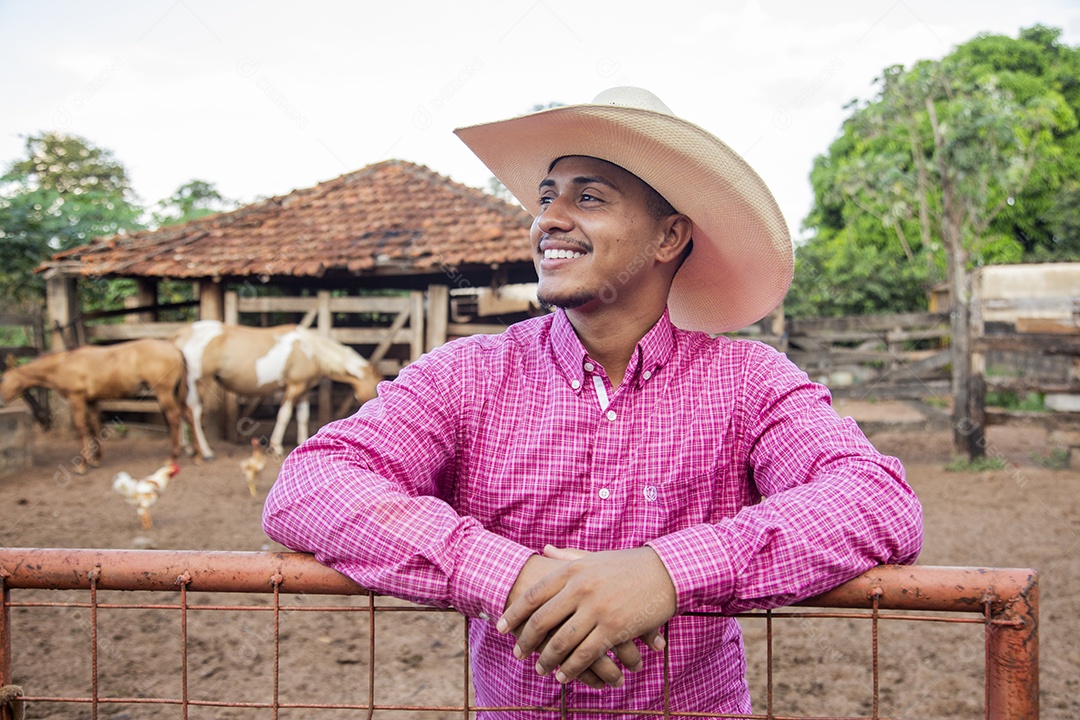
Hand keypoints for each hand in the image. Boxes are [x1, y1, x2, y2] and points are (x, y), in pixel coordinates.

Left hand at [499, 545, 676, 685]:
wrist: (666, 572)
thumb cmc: (628, 565)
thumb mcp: (594, 557)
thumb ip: (567, 557)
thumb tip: (542, 551)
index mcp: (573, 570)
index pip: (534, 594)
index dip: (514, 612)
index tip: (500, 626)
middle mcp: (581, 589)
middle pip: (541, 620)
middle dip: (526, 640)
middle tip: (517, 653)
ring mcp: (597, 609)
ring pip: (561, 642)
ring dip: (546, 660)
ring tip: (539, 670)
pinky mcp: (614, 628)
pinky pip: (585, 655)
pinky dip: (570, 669)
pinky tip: (563, 676)